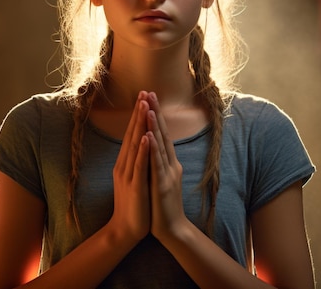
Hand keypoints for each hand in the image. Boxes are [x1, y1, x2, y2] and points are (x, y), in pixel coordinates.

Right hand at [109, 91, 150, 243]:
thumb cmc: (134, 203)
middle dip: (138, 113)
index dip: (138, 115)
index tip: (144, 96)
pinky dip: (142, 150)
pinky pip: (139, 165)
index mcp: (126, 162)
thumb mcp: (134, 177)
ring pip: (134, 145)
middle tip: (144, 92)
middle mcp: (125, 165)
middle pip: (132, 134)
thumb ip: (136, 161)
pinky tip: (145, 137)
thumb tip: (141, 145)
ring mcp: (128, 175)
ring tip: (144, 106)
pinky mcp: (134, 186)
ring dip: (139, 125)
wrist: (126, 229)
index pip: (133, 133)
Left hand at [145, 92, 186, 240]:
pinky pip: (156, 164)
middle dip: (156, 112)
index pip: (162, 134)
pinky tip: (148, 137)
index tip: (149, 97)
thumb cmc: (164, 204)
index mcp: (169, 162)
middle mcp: (170, 164)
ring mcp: (167, 174)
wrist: (172, 229)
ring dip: (155, 126)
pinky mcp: (163, 185)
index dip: (156, 115)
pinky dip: (152, 149)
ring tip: (149, 108)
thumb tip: (155, 146)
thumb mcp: (162, 178)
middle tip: (149, 92)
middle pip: (163, 133)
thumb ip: (160, 162)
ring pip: (160, 145)